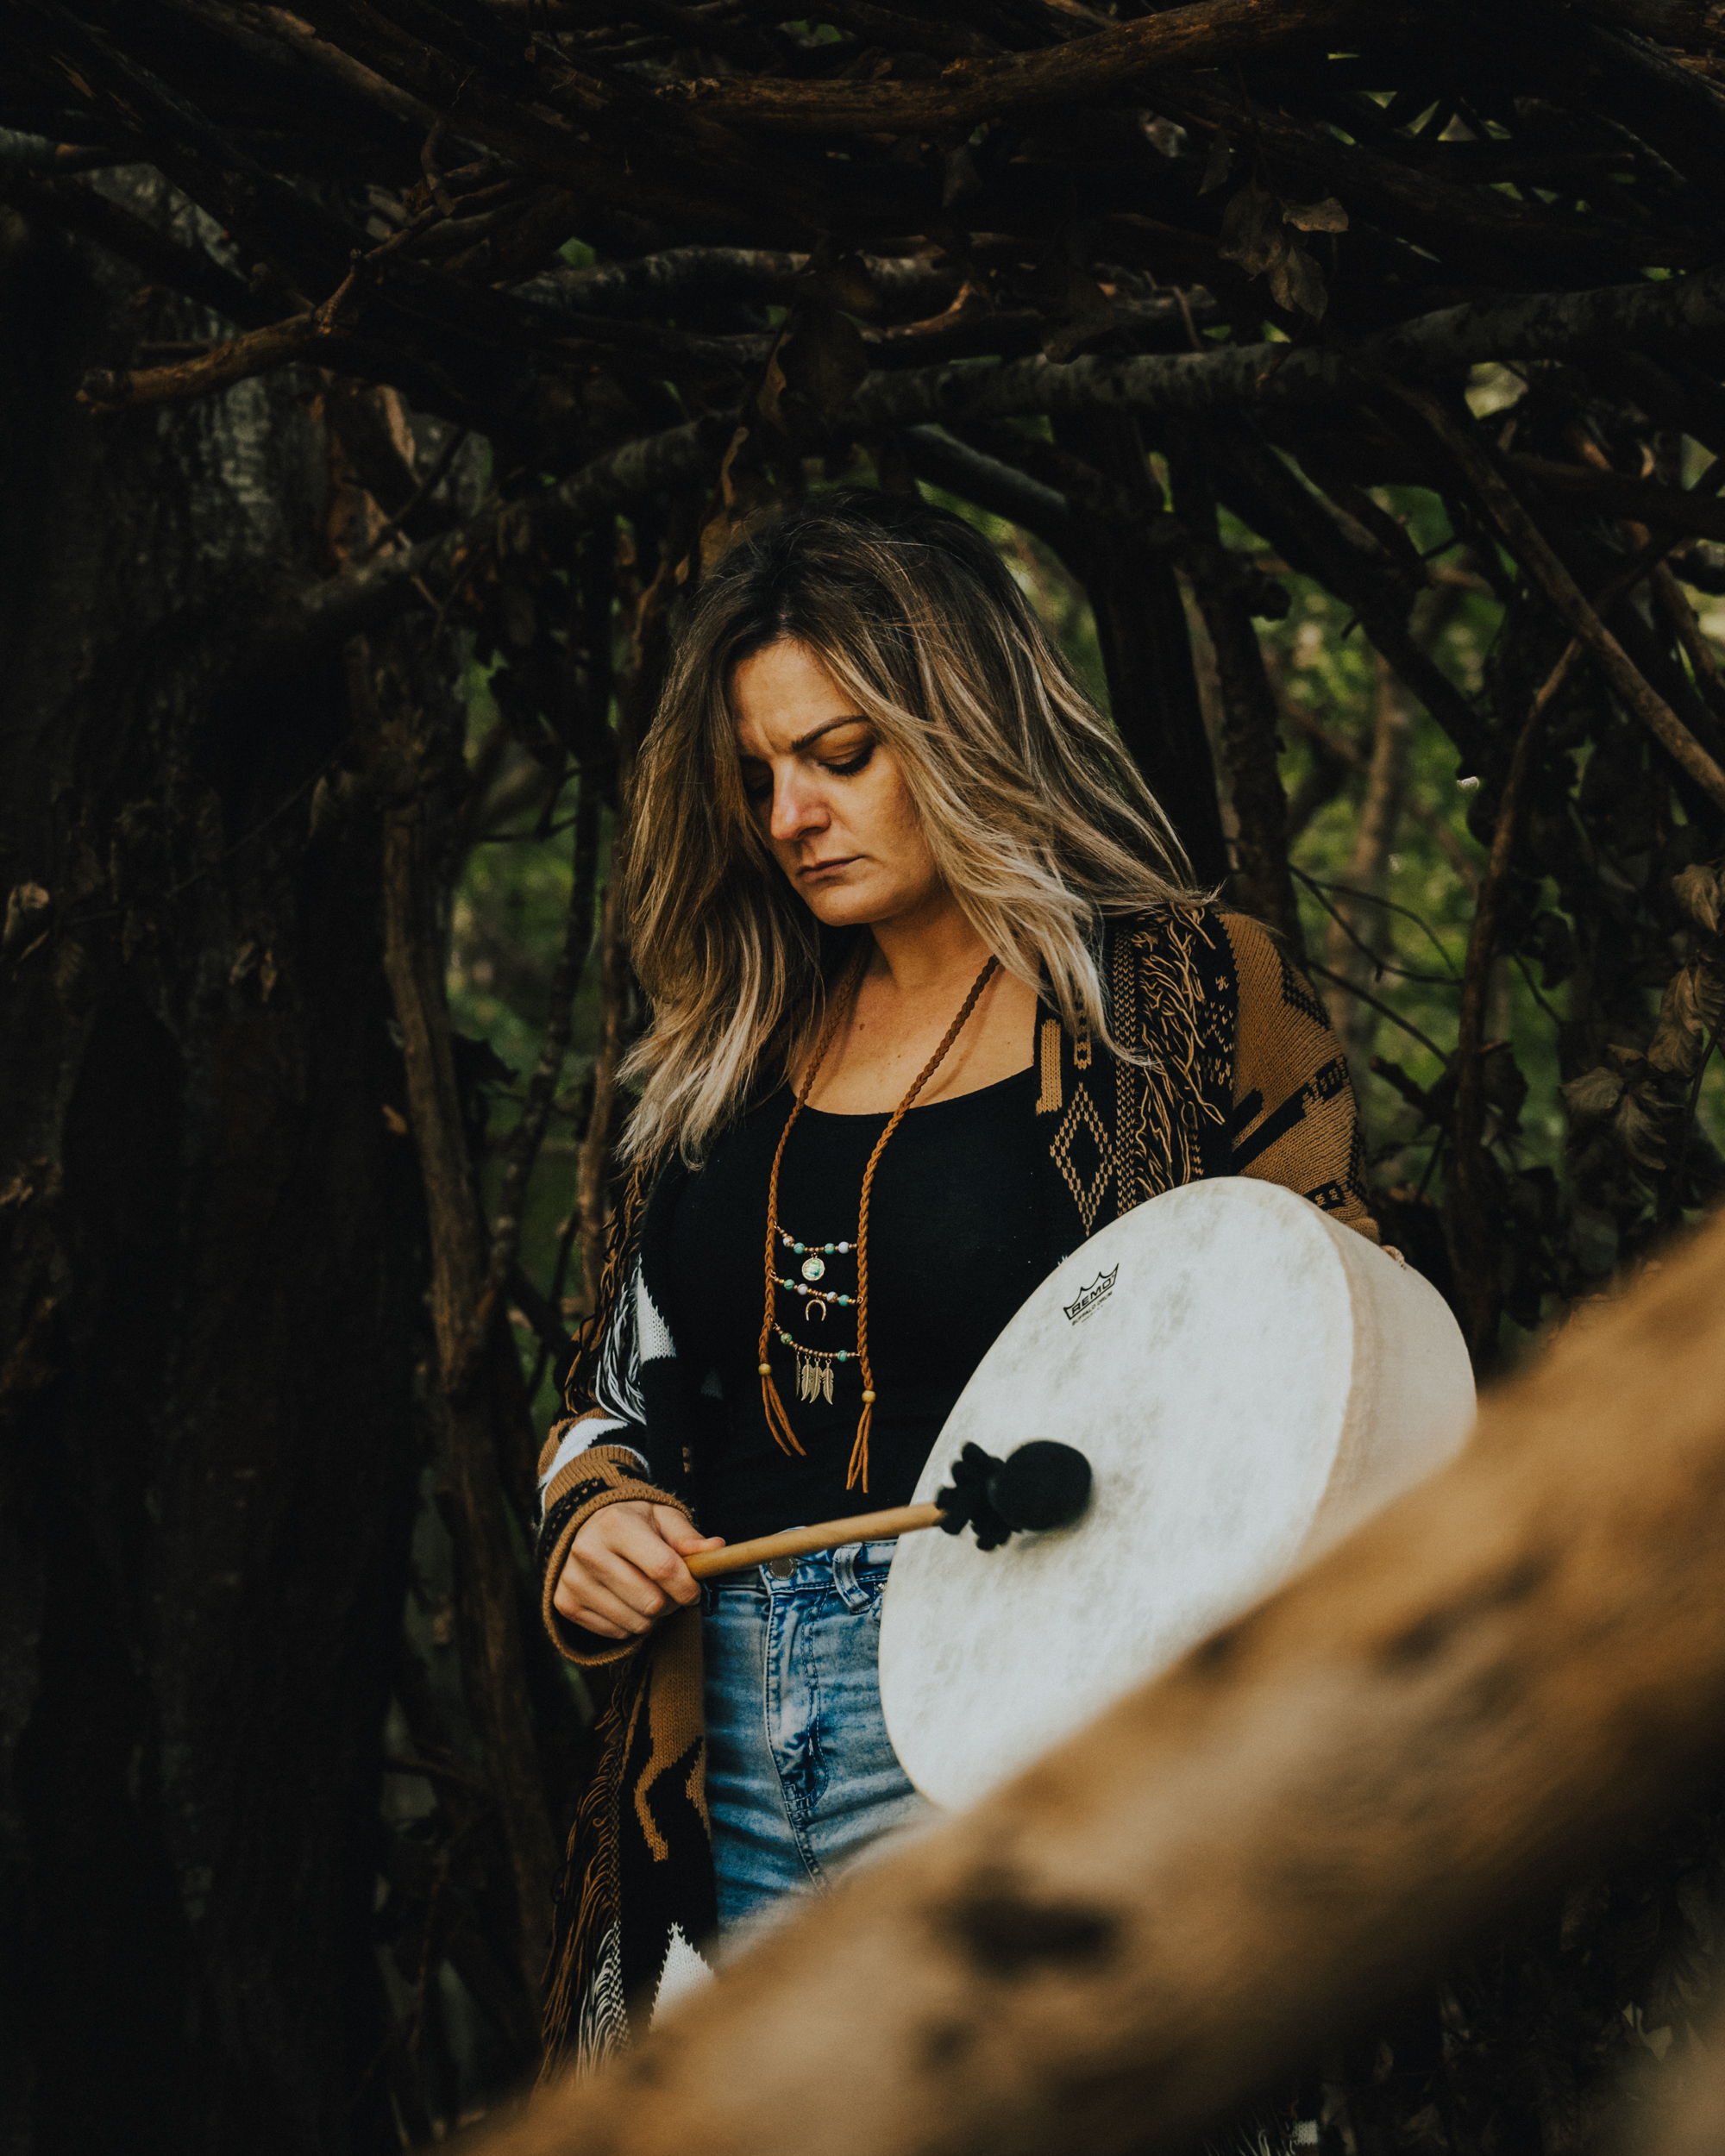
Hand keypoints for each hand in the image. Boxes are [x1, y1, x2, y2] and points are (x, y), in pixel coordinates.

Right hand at [552, 1501, 724, 1640]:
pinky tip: (625, 1601)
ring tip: (647, 1593)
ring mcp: (573, 1579)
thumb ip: (687, 1536)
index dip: (687, 1586)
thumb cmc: (632, 1522)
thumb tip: (716, 1549)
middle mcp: (588, 1551)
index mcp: (616, 1524)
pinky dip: (628, 1624)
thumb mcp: (661, 1517)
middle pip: (651, 1602)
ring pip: (634, 1623)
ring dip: (651, 1616)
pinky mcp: (565, 1603)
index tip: (694, 1589)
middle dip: (671, 1602)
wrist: (583, 1525)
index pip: (663, 1568)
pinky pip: (614, 1633)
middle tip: (669, 1590)